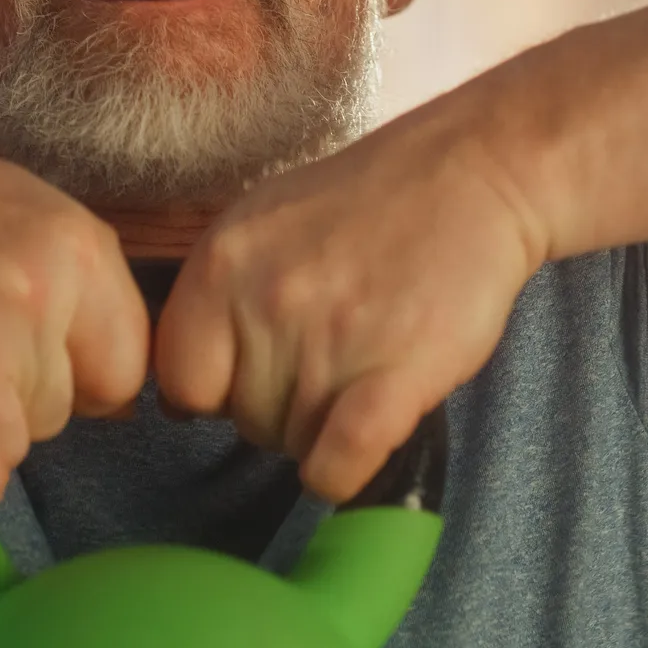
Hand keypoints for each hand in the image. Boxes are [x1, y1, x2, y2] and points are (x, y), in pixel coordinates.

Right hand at [0, 116, 148, 508]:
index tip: (40, 368)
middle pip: (60, 414)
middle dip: (17, 402)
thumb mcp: (45, 224)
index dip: (82, 385)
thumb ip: (89, 299)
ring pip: (11, 442)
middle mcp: (38, 289)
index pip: (122, 375)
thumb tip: (122, 404)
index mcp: (83, 251)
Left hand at [153, 99, 549, 502]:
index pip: (179, 380)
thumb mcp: (260, 223)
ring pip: (294, 445)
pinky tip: (355, 447)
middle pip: (241, 420)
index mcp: (220, 264)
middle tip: (329, 362)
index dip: (215, 389)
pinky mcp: (395, 375)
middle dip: (279, 409)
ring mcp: (329, 342)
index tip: (252, 373)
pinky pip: (337, 462)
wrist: (472, 175)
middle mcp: (264, 303)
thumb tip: (175, 395)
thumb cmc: (365, 202)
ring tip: (362, 370)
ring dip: (324, 429)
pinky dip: (340, 472)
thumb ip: (212, 298)